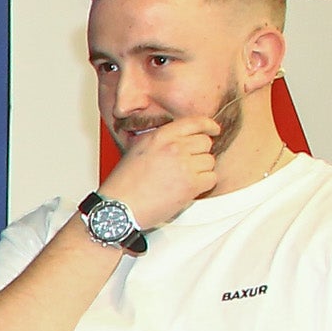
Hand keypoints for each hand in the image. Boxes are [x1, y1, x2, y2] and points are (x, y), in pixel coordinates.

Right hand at [104, 115, 220, 230]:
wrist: (118, 208)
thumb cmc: (123, 185)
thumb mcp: (138, 152)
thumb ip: (161, 142)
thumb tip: (181, 141)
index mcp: (159, 137)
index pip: (194, 122)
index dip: (208, 126)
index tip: (213, 130)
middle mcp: (173, 147)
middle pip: (205, 143)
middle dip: (199, 154)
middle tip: (187, 166)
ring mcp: (183, 165)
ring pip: (209, 162)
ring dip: (200, 171)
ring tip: (181, 180)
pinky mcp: (191, 184)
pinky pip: (211, 179)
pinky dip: (202, 185)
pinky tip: (186, 189)